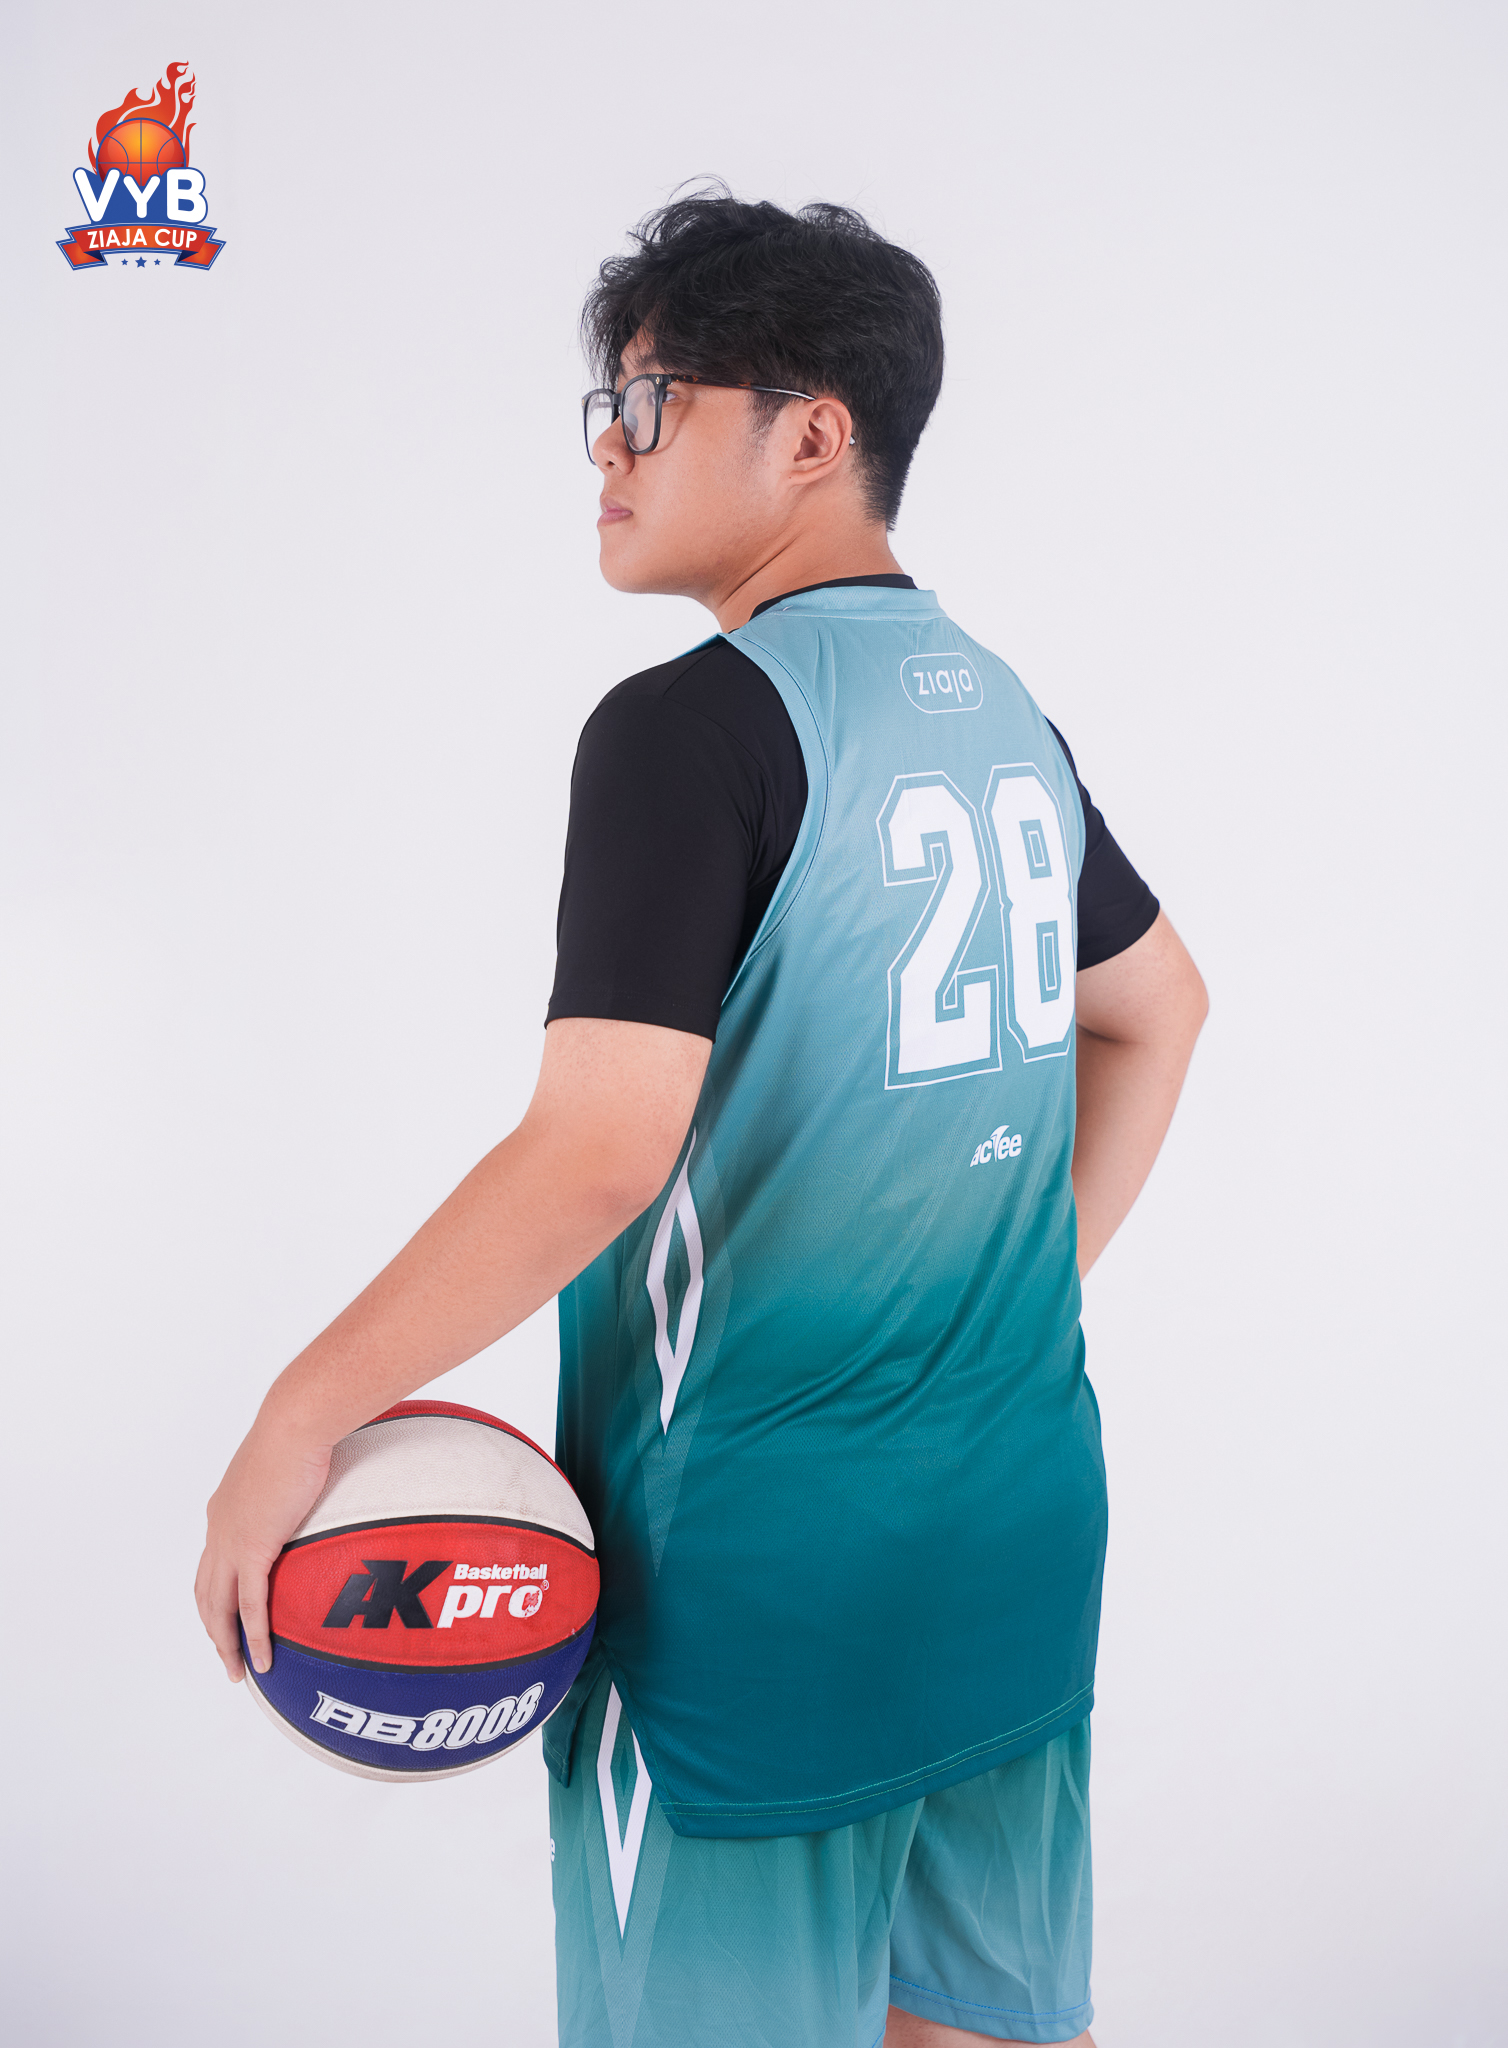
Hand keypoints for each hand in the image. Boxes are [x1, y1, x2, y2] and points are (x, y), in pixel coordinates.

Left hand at [195, 1417, 332, 1682]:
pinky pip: (250, 1605)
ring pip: (219, 1607)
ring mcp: (232, 1541)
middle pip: (207, 1593)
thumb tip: (323, 1487)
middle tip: (228, 1657)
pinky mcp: (252, 1549)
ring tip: (239, 1671)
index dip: (217, 1593)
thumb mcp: (291, 1465)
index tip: (229, 1616)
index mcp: (225, 1510)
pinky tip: (262, 1659)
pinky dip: (253, 1636)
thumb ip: (296, 1485)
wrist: (295, 1424)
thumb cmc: (301, 1430)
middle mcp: (219, 1529)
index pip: (213, 1563)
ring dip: (226, 1643)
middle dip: (214, 1629)